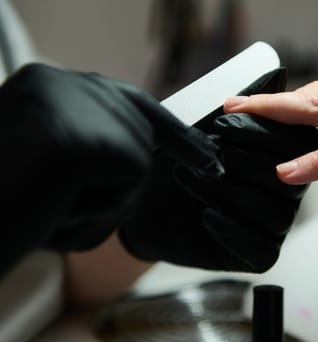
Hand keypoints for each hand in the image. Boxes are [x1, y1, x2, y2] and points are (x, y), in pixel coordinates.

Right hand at [0, 63, 220, 275]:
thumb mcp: (46, 167)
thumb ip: (91, 147)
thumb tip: (141, 152)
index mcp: (46, 85)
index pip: (127, 99)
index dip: (169, 131)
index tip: (204, 157)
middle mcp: (59, 82)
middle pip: (139, 130)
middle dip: (128, 175)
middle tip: (71, 202)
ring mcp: (69, 105)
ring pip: (137, 159)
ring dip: (105, 203)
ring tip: (48, 211)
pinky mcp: (80, 139)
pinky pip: (128, 180)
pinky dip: (98, 214)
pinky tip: (52, 216)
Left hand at [119, 68, 317, 271]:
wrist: (140, 202)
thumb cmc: (173, 158)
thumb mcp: (198, 127)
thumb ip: (237, 106)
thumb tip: (274, 76)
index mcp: (279, 156)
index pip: (297, 143)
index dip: (264, 131)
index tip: (224, 121)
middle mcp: (283, 191)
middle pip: (289, 180)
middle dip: (247, 161)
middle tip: (211, 149)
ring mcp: (273, 225)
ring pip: (275, 214)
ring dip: (231, 193)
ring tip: (192, 177)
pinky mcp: (258, 255)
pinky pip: (261, 248)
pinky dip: (233, 231)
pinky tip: (205, 216)